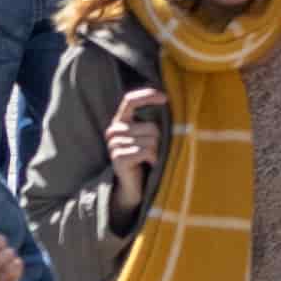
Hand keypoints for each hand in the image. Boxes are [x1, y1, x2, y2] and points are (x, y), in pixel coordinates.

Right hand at [104, 86, 167, 217]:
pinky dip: (153, 159)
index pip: (130, 100)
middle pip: (150, 126)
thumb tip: (167, 102)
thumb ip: (150, 121)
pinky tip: (149, 164)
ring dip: (156, 151)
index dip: (147, 95)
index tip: (165, 98)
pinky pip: (146, 151)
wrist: (132, 185)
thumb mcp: (145, 136)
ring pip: (151, 140)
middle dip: (158, 140)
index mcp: (120, 121)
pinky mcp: (119, 158)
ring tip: (149, 159)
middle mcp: (114, 131)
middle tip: (152, 151)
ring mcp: (114, 145)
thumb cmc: (143, 157)